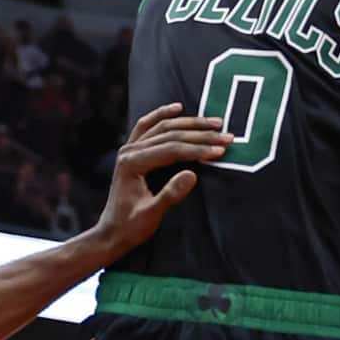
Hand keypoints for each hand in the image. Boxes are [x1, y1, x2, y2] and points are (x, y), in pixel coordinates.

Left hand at [88, 102, 230, 257]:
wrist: (112, 232)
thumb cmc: (131, 227)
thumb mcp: (151, 215)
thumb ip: (170, 194)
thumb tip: (192, 174)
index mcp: (132, 163)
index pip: (172, 149)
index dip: (198, 149)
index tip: (221, 150)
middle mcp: (129, 151)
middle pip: (170, 135)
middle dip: (201, 135)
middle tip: (227, 136)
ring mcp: (129, 148)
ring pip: (163, 127)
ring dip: (190, 123)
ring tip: (215, 122)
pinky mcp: (132, 151)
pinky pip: (147, 125)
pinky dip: (163, 115)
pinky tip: (178, 108)